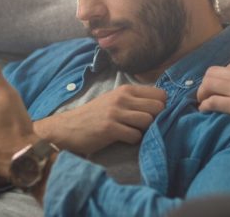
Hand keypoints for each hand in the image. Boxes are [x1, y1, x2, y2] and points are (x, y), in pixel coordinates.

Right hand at [34, 85, 165, 154]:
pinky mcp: (110, 128)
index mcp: (126, 89)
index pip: (160, 94)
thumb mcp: (115, 100)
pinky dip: (133, 140)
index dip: (161, 106)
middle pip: (158, 107)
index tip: (153, 114)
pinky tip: (123, 138)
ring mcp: (115, 112)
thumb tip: (161, 105)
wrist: (68, 127)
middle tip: (144, 126)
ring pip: (148, 121)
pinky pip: (135, 136)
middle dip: (156, 119)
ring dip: (145, 130)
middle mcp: (122, 98)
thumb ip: (135, 100)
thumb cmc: (95, 115)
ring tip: (133, 132)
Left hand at [198, 60, 229, 134]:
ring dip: (202, 93)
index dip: (222, 78)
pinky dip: (204, 105)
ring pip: (208, 84)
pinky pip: (213, 102)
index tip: (221, 87)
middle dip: (206, 83)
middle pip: (213, 72)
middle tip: (206, 94)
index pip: (229, 67)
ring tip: (202, 102)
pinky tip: (204, 110)